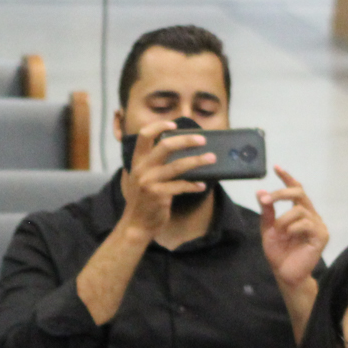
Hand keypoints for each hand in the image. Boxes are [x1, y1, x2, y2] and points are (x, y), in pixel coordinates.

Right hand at [119, 120, 213, 238]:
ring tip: (211, 158)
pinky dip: (194, 185)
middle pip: (165, 145)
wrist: (136, 225)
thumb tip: (182, 152)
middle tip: (202, 139)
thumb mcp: (143, 178)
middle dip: (186, 140)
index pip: (144, 136)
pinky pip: (181, 186)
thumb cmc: (144, 200)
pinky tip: (202, 185)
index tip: (174, 123)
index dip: (159, 126)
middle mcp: (141, 169)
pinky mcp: (158, 195)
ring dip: (197, 161)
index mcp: (137, 161)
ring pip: (178, 166)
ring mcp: (149, 182)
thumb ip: (154, 165)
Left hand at [258, 166, 327, 289]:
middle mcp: (311, 215)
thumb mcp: (268, 229)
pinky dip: (293, 228)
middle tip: (266, 199)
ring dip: (283, 219)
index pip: (296, 190)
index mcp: (300, 212)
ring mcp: (318, 225)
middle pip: (299, 193)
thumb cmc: (279, 252)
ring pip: (299, 210)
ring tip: (279, 232)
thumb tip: (261, 192)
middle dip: (281, 193)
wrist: (285, 273)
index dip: (287, 178)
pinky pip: (306, 224)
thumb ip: (267, 212)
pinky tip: (289, 236)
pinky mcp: (321, 236)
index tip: (276, 167)